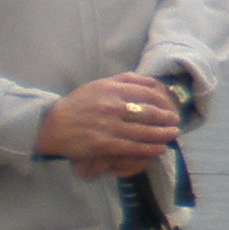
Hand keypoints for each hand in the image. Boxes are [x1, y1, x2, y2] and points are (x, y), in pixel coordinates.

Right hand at [36, 72, 179, 178]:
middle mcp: (112, 105)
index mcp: (112, 88)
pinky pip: (133, 147)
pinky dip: (150, 148)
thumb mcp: (98, 85)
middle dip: (167, 117)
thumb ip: (123, 81)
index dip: (164, 100)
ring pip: (144, 130)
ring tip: (173, 134)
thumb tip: (150, 81)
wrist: (53, 125)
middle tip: (176, 120)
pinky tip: (160, 148)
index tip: (170, 104)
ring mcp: (109, 125)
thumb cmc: (78, 104)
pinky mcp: (104, 144)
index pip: (147, 92)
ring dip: (163, 134)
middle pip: (149, 111)